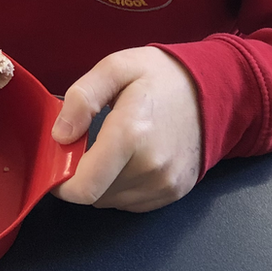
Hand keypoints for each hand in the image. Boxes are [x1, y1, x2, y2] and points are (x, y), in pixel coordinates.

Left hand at [51, 47, 201, 211]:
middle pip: (94, 195)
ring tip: (111, 150)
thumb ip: (82, 98)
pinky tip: (130, 160)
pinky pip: (132, 202)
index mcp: (131, 134)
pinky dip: (121, 187)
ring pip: (111, 201)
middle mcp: (151, 166)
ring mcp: (166, 183)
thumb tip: (60, 135)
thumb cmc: (162, 76)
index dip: (61, 182)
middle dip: (80, 176)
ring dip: (101, 182)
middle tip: (85, 147)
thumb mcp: (116, 67)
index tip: (57, 164)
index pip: (84, 186)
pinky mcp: (175, 191)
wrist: (214, 89)